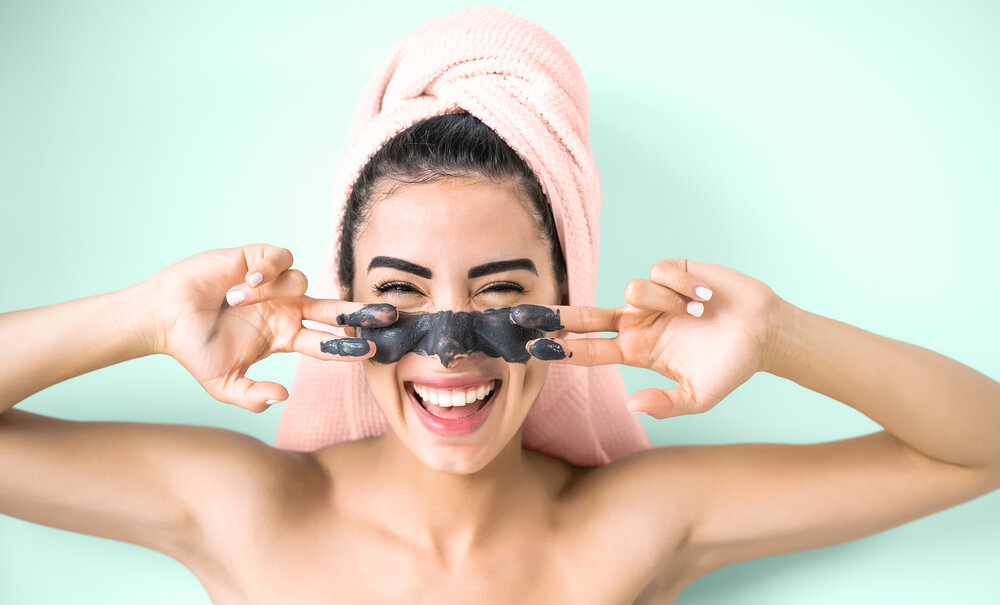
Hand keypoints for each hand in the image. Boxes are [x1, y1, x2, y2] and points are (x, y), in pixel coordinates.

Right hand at [137, 244, 395, 411]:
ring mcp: (275, 285)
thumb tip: (284, 396)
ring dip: (271, 293)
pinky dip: (268, 271)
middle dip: (361, 312)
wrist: (164, 318)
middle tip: (388, 315)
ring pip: (302, 282)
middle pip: (335, 309)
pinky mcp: (258, 259)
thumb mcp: (224, 384)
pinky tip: (245, 282)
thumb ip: (253, 397)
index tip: (370, 351)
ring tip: (236, 300)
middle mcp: (286, 309)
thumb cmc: (194, 350)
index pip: (326, 342)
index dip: (348, 346)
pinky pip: (281, 259)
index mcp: (285, 336)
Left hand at [512, 259, 786, 418]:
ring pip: (632, 289)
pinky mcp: (672, 272)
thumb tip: (631, 406)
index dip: (562, 348)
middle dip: (556, 314)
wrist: (765, 332)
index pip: (590, 349)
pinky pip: (660, 272)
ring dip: (665, 303)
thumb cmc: (731, 366)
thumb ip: (665, 404)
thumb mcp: (699, 396)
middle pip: (587, 314)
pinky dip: (683, 286)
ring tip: (697, 314)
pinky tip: (705, 296)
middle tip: (522, 314)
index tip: (533, 348)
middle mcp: (638, 322)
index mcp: (637, 351)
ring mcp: (653, 297)